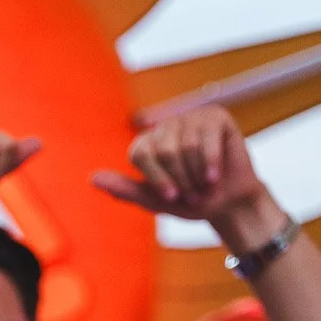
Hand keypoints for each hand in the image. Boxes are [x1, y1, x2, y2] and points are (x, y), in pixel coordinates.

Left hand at [93, 105, 283, 252]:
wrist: (227, 203)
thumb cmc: (189, 202)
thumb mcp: (154, 201)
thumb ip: (124, 189)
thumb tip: (92, 178)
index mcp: (146, 144)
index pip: (140, 154)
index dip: (157, 180)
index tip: (171, 198)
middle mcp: (165, 126)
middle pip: (165, 151)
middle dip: (181, 180)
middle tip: (192, 193)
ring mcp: (190, 117)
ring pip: (187, 148)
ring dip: (197, 176)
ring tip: (205, 185)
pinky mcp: (215, 116)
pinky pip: (207, 142)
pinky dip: (211, 165)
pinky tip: (215, 176)